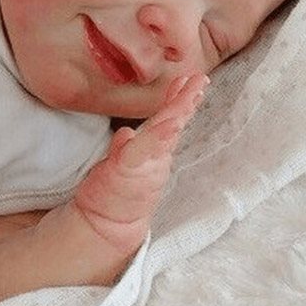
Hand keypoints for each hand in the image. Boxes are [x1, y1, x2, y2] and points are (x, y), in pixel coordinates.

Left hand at [71, 72, 207, 256]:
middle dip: (186, 100)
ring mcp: (144, 164)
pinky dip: (158, 136)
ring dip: (177, 111)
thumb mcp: (118, 167)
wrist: (105, 227)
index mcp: (152, 152)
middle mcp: (153, 157)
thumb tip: (127, 132)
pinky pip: (144, 150)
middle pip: (172, 123)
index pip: (168, 121)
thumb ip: (124, 148)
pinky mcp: (130, 171)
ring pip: (163, 133)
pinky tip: (171, 122)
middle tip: (200, 78)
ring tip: (192, 92)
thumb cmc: (114, 195)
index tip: (192, 81)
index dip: (179, 102)